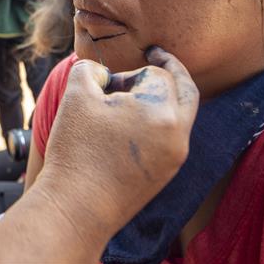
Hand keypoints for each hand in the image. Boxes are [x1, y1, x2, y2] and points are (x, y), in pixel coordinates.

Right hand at [37, 46, 198, 231]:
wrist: (76, 207)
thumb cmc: (76, 148)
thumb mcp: (77, 94)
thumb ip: (89, 68)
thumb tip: (103, 72)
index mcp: (162, 112)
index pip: (158, 74)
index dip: (131, 72)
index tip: (110, 83)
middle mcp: (178, 135)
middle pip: (186, 92)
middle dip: (173, 72)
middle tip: (158, 56)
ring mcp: (175, 158)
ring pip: (181, 116)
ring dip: (165, 99)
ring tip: (140, 93)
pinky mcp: (166, 174)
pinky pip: (172, 138)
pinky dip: (159, 123)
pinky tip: (134, 123)